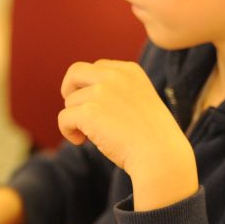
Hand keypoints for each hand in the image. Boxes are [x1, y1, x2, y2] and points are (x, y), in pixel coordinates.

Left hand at [58, 60, 197, 210]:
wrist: (160, 155)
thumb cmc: (152, 137)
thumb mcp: (139, 102)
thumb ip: (117, 93)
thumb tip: (83, 97)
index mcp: (130, 71)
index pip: (97, 67)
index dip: (90, 87)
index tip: (95, 105)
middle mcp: (115, 76)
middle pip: (75, 72)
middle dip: (69, 90)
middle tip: (77, 112)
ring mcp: (101, 92)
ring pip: (70, 102)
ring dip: (76, 120)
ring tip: (92, 136)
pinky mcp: (89, 112)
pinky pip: (63, 118)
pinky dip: (67, 132)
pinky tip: (81, 142)